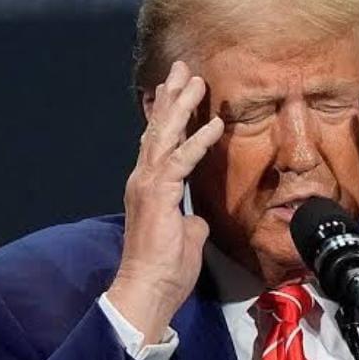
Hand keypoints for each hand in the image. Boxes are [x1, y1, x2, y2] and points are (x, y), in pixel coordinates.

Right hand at [107, 61, 223, 342]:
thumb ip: (190, 220)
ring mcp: (148, 184)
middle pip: (158, 129)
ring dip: (181, 106)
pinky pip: (182, 161)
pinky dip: (198, 141)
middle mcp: (145, 178)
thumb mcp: (185, 238)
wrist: (147, 289)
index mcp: (150, 186)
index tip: (173, 91)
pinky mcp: (158, 195)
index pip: (158, 142)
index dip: (166, 115)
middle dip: (171, 97)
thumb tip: (198, 219)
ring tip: (196, 80)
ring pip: (165, 136)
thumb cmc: (165, 268)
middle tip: (182, 69)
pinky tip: (214, 123)